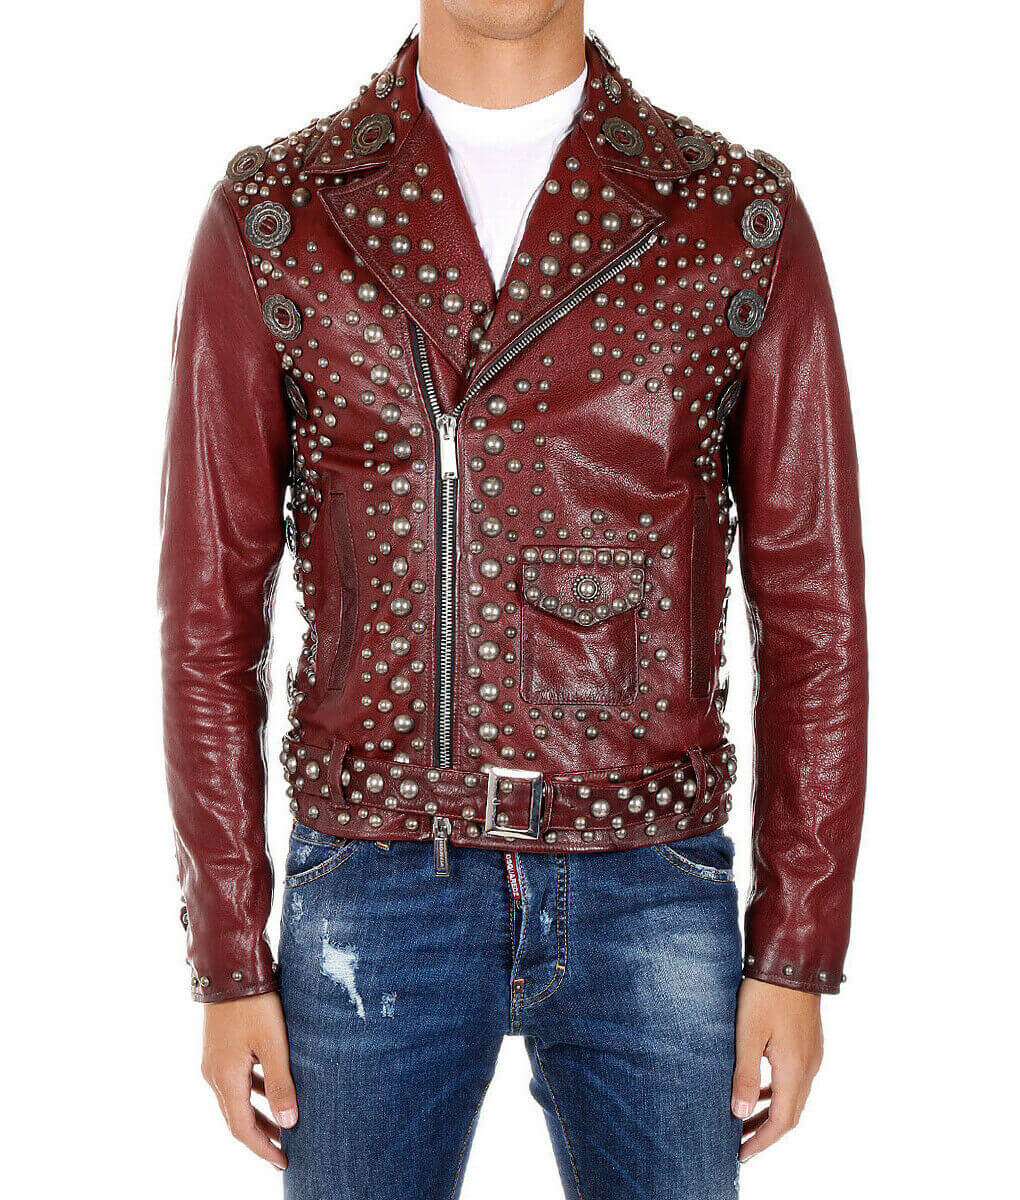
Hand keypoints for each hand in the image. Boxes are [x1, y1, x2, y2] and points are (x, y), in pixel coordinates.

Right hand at [201, 992, 297, 1170]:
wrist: (229, 967)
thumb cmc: (254, 1004)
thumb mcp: (273, 1043)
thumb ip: (281, 1083)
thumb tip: (288, 1122)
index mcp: (225, 1078)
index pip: (242, 1128)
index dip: (263, 1148)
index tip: (283, 1161)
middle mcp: (213, 1074)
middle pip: (236, 1117)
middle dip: (260, 1136)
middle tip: (283, 1151)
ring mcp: (214, 1060)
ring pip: (235, 1098)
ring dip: (256, 1114)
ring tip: (281, 1124)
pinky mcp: (219, 1046)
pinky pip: (235, 1079)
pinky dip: (252, 1091)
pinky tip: (269, 1087)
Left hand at [731, 979, 822, 1160]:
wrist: (792, 962)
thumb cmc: (766, 994)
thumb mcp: (748, 1033)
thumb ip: (745, 1074)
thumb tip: (740, 1113)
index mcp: (794, 1070)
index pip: (782, 1121)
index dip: (761, 1140)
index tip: (741, 1153)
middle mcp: (809, 1067)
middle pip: (790, 1113)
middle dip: (765, 1131)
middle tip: (740, 1142)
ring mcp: (812, 1055)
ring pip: (794, 1096)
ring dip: (771, 1112)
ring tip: (746, 1120)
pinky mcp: (808, 1043)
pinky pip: (796, 1079)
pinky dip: (778, 1092)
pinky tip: (761, 1087)